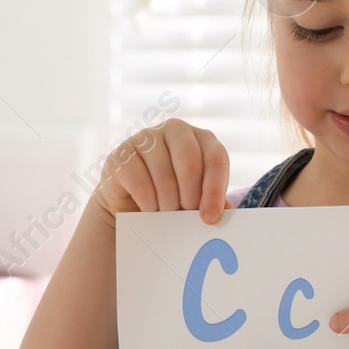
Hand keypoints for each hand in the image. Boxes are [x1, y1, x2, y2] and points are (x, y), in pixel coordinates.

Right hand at [92, 118, 232, 228]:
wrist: (130, 202)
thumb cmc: (172, 197)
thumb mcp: (197, 199)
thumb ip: (214, 202)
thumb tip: (227, 212)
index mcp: (201, 137)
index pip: (216, 159)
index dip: (215, 191)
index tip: (210, 219)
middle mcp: (175, 129)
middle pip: (190, 166)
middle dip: (189, 199)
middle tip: (185, 216)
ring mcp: (146, 137)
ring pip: (164, 178)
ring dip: (167, 205)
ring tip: (166, 215)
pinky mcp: (121, 153)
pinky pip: (140, 183)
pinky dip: (147, 204)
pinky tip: (149, 210)